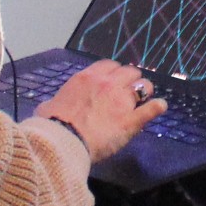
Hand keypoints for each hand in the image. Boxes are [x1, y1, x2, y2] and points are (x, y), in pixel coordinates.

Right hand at [42, 59, 164, 160]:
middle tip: (130, 90)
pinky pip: (150, 109)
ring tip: (145, 96)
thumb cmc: (52, 125)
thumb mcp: (46, 107)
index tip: (114, 80)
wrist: (63, 141)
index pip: (109, 65)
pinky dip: (157, 107)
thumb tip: (46, 108)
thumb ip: (51, 104)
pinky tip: (160, 107)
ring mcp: (121, 101)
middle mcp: (107, 84)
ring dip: (144, 90)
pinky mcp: (130, 120)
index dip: (114, 72)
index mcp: (87, 78)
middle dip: (131, 79)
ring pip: (143, 85)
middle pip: (129, 72)